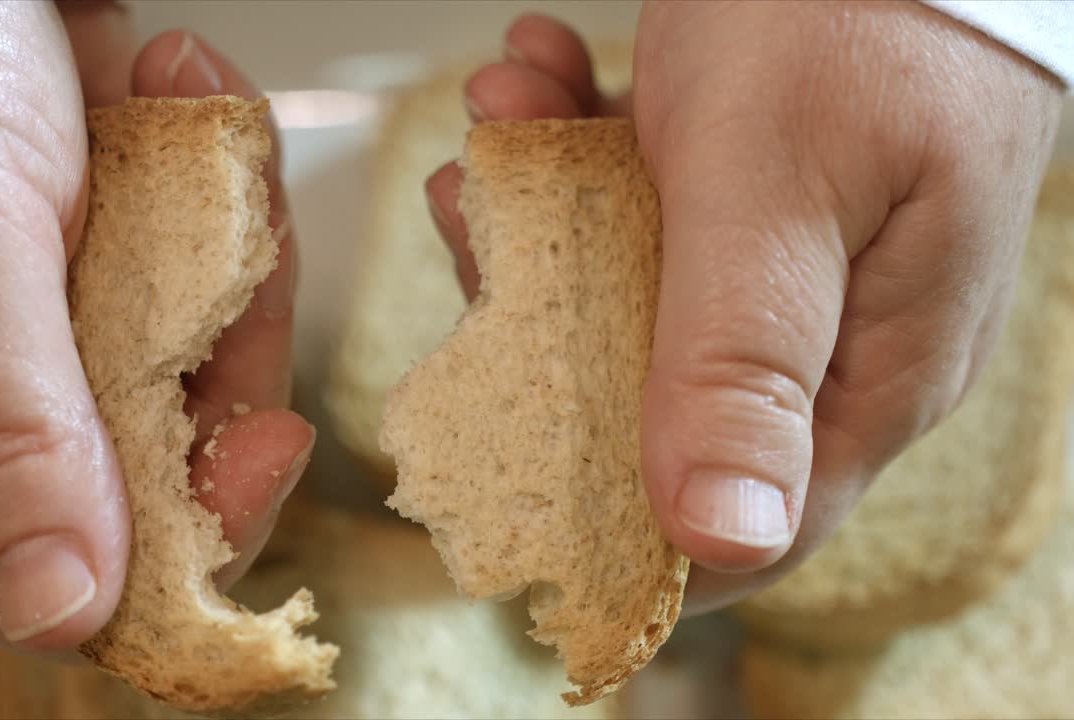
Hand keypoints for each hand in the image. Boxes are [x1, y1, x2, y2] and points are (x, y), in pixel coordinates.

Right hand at [0, 1, 307, 649]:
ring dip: (231, 247)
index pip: (54, 567)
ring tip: (185, 118)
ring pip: (213, 357)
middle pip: (165, 466)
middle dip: (225, 364)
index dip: (171, 543)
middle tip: (244, 267)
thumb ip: (2, 427)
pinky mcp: (127, 258)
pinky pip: (222, 259)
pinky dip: (224, 178)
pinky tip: (175, 87)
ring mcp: (71, 327)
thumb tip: (59, 606)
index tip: (258, 457)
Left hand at [426, 5, 1061, 613]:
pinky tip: (546, 72)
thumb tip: (721, 540)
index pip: (744, 526)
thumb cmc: (858, 12)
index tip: (502, 454)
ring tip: (510, 101)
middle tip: (481, 205)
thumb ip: (742, 362)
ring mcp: (785, 267)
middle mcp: (829, 340)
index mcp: (868, 373)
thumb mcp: (775, 191)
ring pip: (625, 294)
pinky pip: (640, 209)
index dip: (617, 521)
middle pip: (650, 402)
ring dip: (544, 202)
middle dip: (541, 312)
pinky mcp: (747, 201)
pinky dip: (578, 147)